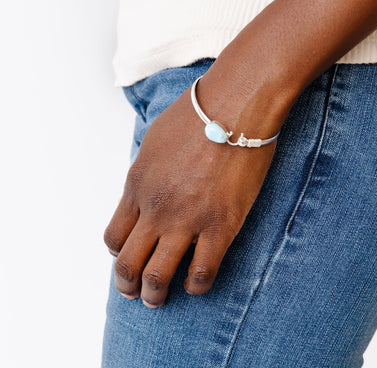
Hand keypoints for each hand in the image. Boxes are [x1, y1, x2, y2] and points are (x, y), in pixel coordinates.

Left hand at [103, 74, 279, 307]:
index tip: (127, 256)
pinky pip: (203, 272)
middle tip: (134, 292)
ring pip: (157, 276)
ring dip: (155, 294)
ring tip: (158, 299)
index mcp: (136, 185)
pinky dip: (197, 285)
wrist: (234, 104)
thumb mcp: (153, 140)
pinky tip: (197, 285)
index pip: (114, 235)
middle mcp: (155, 208)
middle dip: (127, 284)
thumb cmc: (195, 115)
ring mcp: (186, 220)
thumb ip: (144, 171)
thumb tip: (144, 190)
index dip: (117, 252)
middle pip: (127, 262)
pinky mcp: (220, 225)